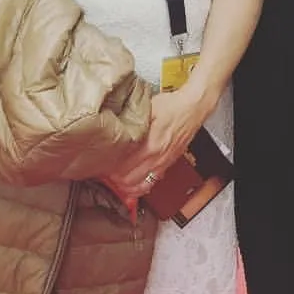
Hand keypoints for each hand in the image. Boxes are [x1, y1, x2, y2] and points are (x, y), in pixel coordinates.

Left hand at [104, 86, 210, 205]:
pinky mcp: (167, 164)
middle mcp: (156, 158)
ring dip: (126, 186)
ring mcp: (162, 163)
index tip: (101, 163)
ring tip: (116, 181)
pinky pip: (152, 183)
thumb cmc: (172, 106)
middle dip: (114, 178)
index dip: (109, 166)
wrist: (192, 109)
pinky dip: (141, 187)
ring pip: (141, 186)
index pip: (123, 165)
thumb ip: (132, 118)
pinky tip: (133, 184)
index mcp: (149, 144)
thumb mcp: (147, 108)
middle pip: (129, 179)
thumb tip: (114, 123)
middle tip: (104, 172)